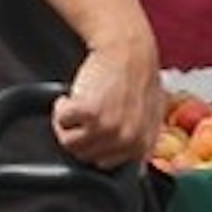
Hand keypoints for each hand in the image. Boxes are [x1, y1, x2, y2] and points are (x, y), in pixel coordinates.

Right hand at [54, 40, 162, 172]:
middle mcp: (127, 141)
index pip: (105, 164)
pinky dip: (60, 107)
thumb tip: (128, 153)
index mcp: (142, 146)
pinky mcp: (90, 112)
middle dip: (78, 135)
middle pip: (85, 156)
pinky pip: (61, 121)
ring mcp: (108, 128)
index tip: (89, 131)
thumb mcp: (150, 113)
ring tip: (73, 106)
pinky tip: (69, 96)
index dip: (92, 145)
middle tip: (79, 115)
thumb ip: (139, 136)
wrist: (128, 47)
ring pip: (70, 143)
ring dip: (66, 123)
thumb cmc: (137, 73)